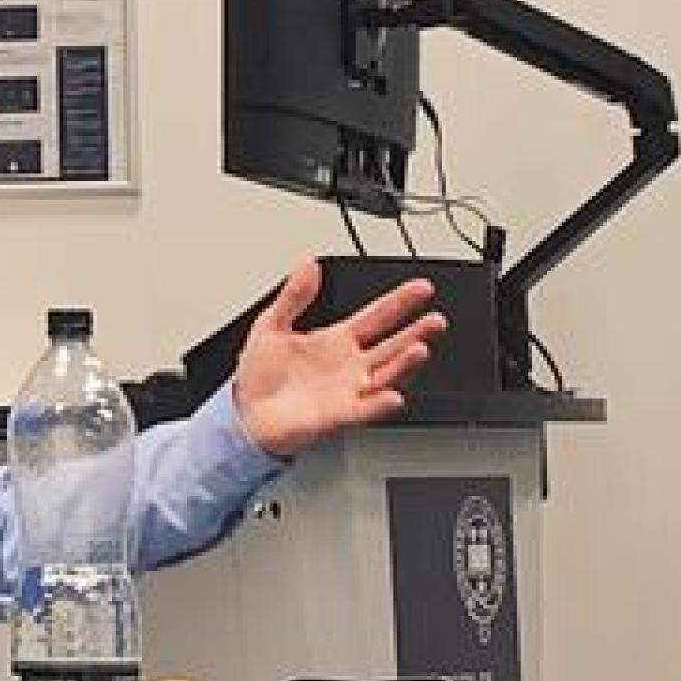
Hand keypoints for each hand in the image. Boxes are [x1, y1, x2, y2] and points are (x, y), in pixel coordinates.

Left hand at [233, 258, 448, 456]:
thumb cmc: (261, 373)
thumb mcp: (271, 325)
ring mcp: (349, 391)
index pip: (376, 317)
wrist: (245, 413)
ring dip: (404, 364)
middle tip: (435, 320)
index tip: (422, 288)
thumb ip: (293, 296)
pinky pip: (363, 410)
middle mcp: (351, 365)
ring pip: (385, 376)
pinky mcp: (337, 415)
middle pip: (392, 346)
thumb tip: (307, 264)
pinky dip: (378, 405)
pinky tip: (392, 396)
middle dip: (416, 333)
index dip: (399, 302)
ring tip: (420, 349)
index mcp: (337, 340)